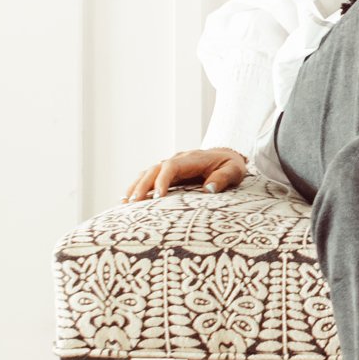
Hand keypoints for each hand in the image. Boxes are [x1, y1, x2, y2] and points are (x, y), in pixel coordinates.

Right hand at [124, 147, 247, 202]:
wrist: (228, 156)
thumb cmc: (231, 165)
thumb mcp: (234, 171)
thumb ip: (222, 178)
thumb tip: (208, 190)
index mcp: (192, 158)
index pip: (171, 167)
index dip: (162, 181)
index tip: (157, 197)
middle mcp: (177, 160)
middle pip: (154, 169)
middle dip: (142, 186)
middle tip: (133, 203)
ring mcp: (171, 165)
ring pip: (148, 173)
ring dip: (135, 186)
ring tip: (124, 203)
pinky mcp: (168, 173)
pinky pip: (149, 177)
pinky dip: (138, 186)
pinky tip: (128, 199)